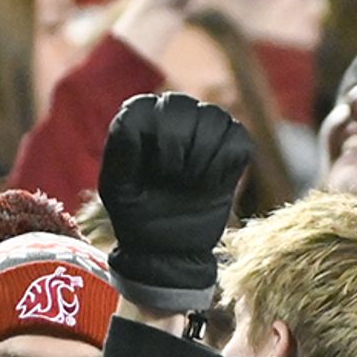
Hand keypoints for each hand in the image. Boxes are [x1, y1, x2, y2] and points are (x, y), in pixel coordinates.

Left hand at [97, 93, 254, 313]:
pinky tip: (212, 183)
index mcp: (138, 122)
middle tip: (174, 177)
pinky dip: (227, 160)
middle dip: (178, 144)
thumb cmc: (138, 216)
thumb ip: (120, 152)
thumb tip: (130, 120)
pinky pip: (239, 135)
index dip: (152, 138)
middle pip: (180, 104)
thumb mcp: (118, 188)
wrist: (169, 251)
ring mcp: (204, 130)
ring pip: (213, 115)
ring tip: (191, 182)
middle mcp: (170, 118)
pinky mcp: (232, 149)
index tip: (155, 170)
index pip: (144, 106)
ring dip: (203, 155)